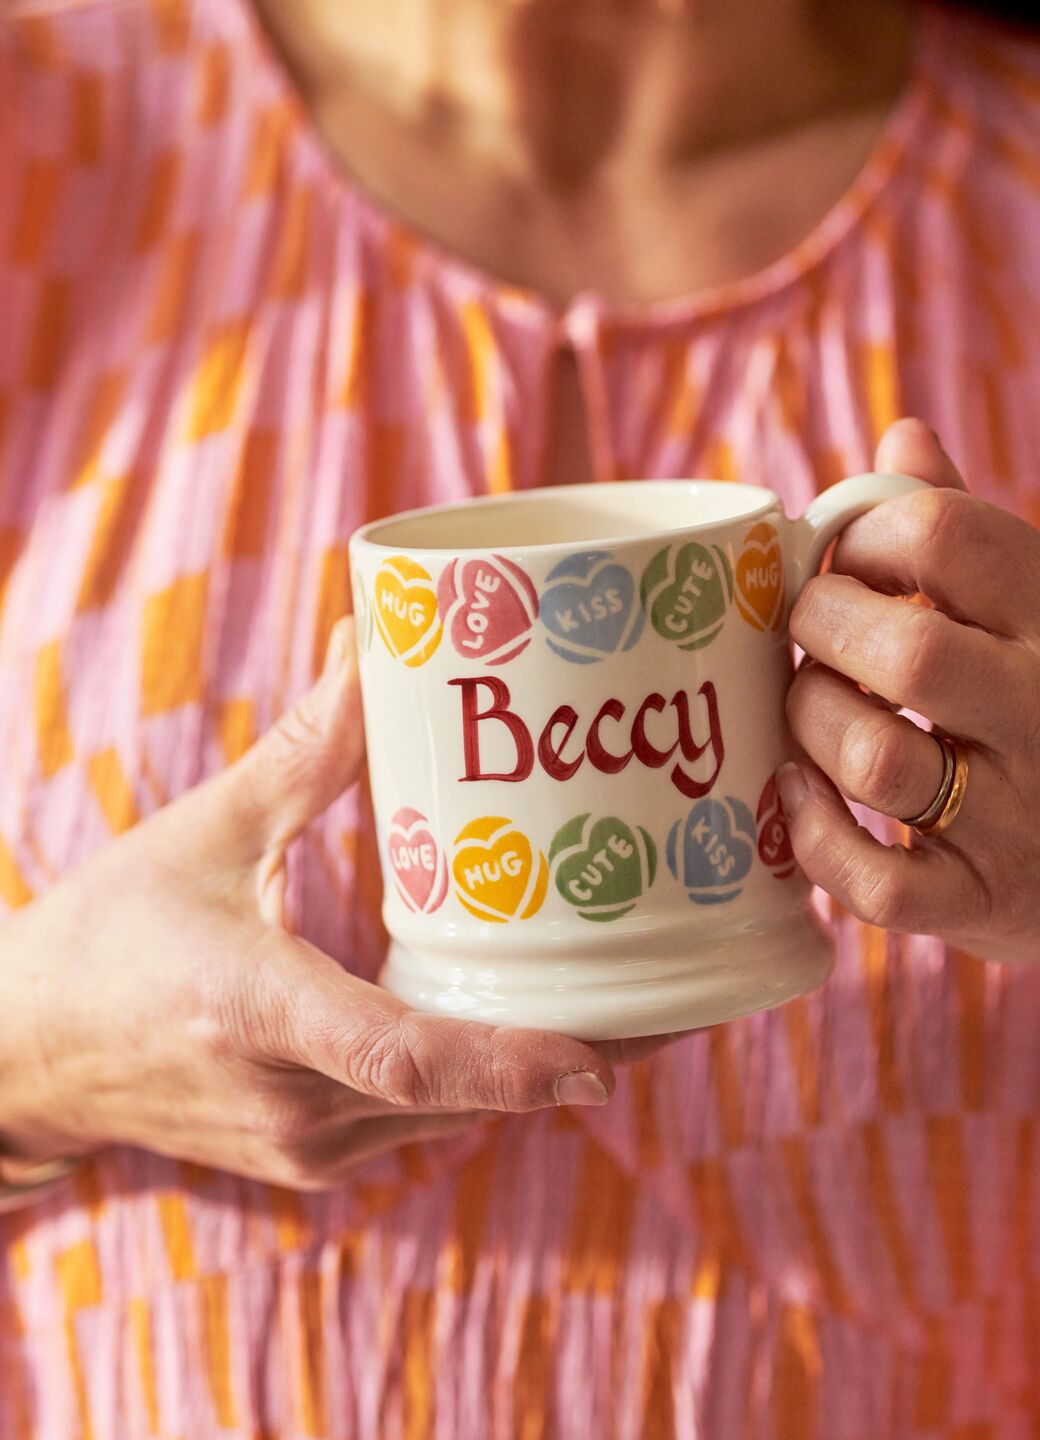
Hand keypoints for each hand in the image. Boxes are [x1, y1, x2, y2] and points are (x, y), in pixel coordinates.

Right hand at [0, 621, 653, 1192]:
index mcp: (258, 1013)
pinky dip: (493, 1075)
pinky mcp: (315, 1155)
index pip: (402, 1057)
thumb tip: (379, 645)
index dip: (508, 1063)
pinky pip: (426, 1116)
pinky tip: (553, 1022)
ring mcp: (307, 1145)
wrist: (27, 1053)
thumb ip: (305, 750)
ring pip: (457, 1112)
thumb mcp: (205, 831)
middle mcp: (292, 1100)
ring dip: (552, 1065)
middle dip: (586, 1049)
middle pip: (465, 1091)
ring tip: (656, 997)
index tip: (607, 1056)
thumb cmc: (109, 936)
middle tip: (695, 986)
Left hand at [778, 418, 1039, 964]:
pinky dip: (817, 835)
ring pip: (879, 760)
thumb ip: (971, 533)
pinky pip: (880, 883)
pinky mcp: (986, 904)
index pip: (949, 536)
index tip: (839, 560)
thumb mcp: (1035, 610)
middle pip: (906, 651)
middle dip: (823, 630)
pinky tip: (802, 794)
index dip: (861, 535)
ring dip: (812, 725)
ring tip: (807, 709)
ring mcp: (1021, 818)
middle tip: (808, 633)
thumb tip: (902, 437)